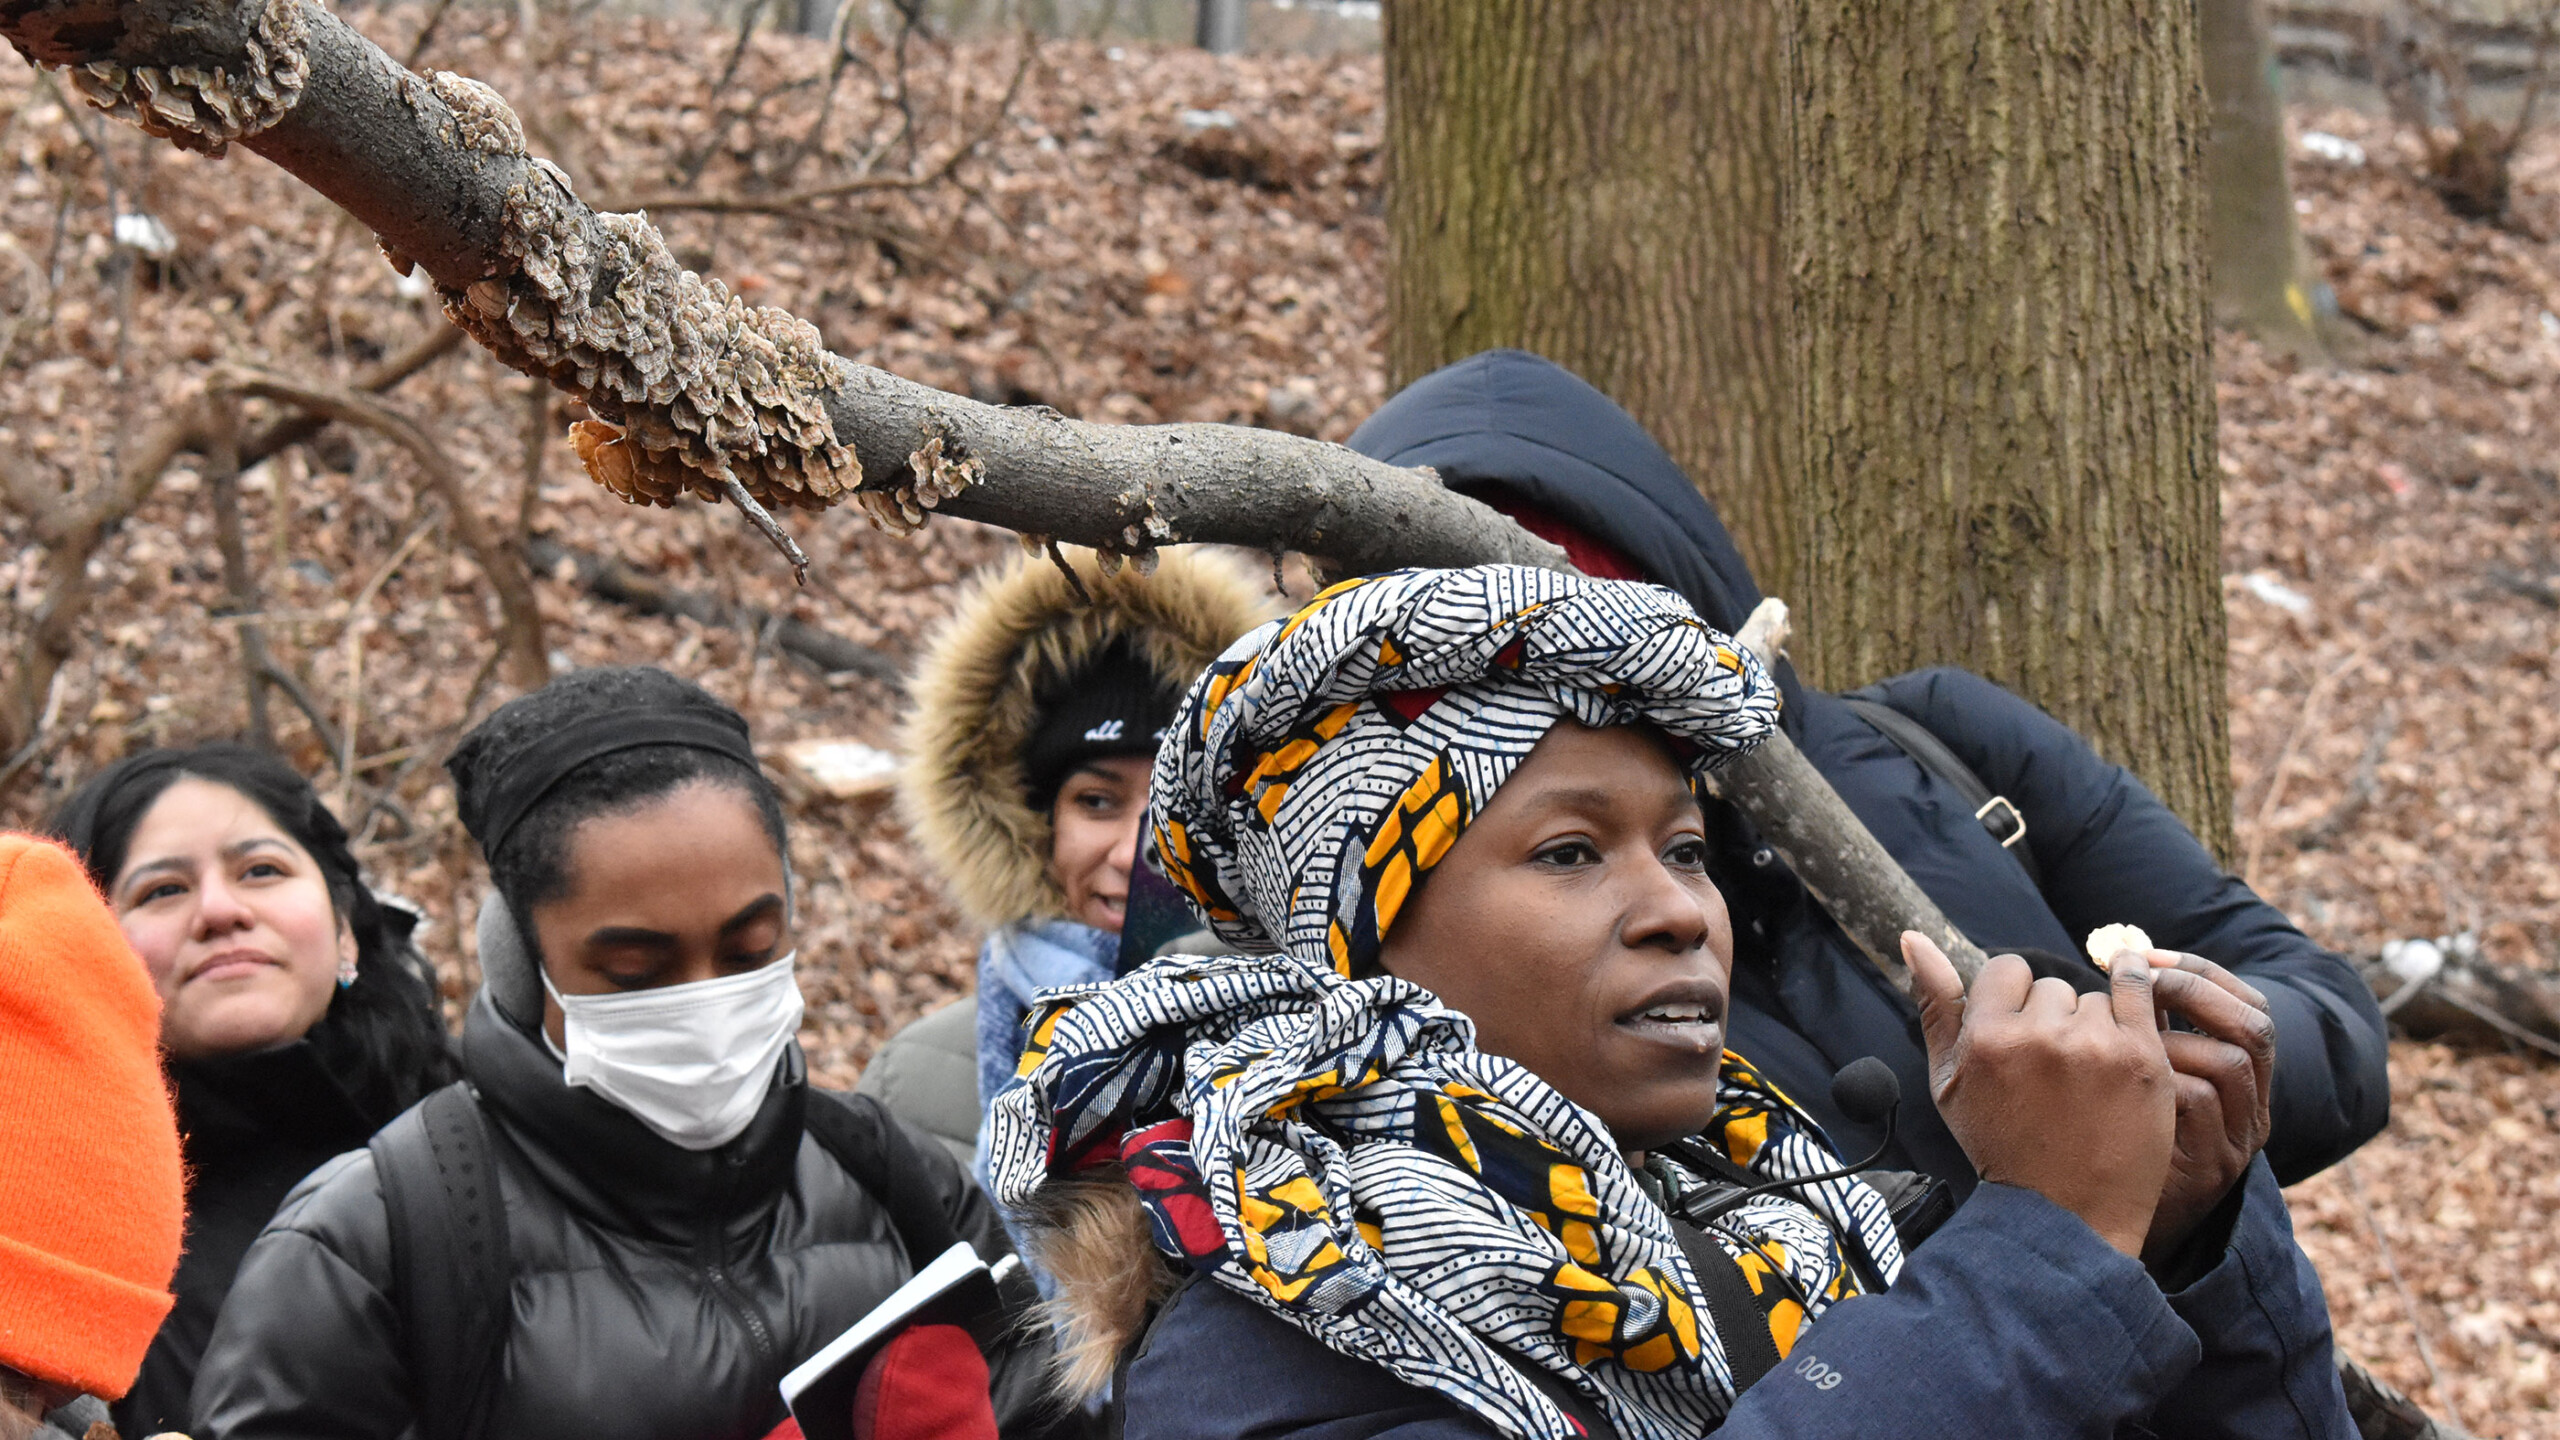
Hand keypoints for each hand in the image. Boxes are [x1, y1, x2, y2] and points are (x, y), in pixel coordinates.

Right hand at [1905, 931, 2176, 1257]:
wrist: (2066, 1213)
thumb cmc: (2001, 1146)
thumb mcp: (1949, 1083)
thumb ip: (1935, 1007)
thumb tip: (1912, 937)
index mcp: (1985, 1040)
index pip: (2006, 970)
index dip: (2013, 1000)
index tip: (2021, 1034)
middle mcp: (2038, 1037)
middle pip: (2051, 987)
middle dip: (2053, 1018)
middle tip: (2056, 1071)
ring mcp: (2094, 1046)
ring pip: (2093, 998)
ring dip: (2094, 1025)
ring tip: (2090, 1077)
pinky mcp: (2142, 1057)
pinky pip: (2138, 989)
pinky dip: (2135, 984)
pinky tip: (2132, 983)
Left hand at [2136, 951, 2275, 1266]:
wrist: (2112, 1226)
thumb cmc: (2119, 1138)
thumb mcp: (2142, 1077)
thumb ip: (2143, 1028)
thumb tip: (2115, 960)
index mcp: (2244, 1078)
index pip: (2251, 1004)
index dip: (2202, 971)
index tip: (2146, 955)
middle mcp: (2254, 1107)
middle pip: (2255, 1027)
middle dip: (2195, 991)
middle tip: (2141, 981)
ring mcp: (2238, 1140)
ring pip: (2230, 1061)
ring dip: (2172, 1037)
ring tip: (2125, 1037)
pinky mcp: (2210, 1168)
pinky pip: (2197, 1103)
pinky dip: (2156, 1079)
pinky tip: (2116, 1082)